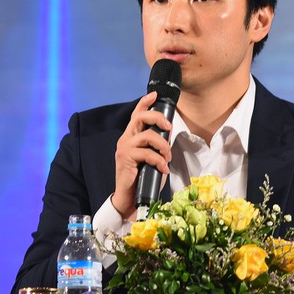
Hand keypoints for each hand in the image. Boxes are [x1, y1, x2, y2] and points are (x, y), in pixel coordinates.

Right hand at [111, 91, 172, 220]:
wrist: (130, 198)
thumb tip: (169, 130)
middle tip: (169, 127)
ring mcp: (124, 148)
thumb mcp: (153, 158)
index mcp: (131, 136)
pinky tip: (163, 169)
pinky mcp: (125, 158)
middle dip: (157, 118)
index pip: (136, 114)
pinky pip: (147, 153)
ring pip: (147, 136)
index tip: (154, 95)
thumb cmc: (143, 178)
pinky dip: (159, 161)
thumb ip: (158, 144)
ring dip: (163, 146)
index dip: (144, 102)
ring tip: (167, 158)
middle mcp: (126, 139)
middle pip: (140, 117)